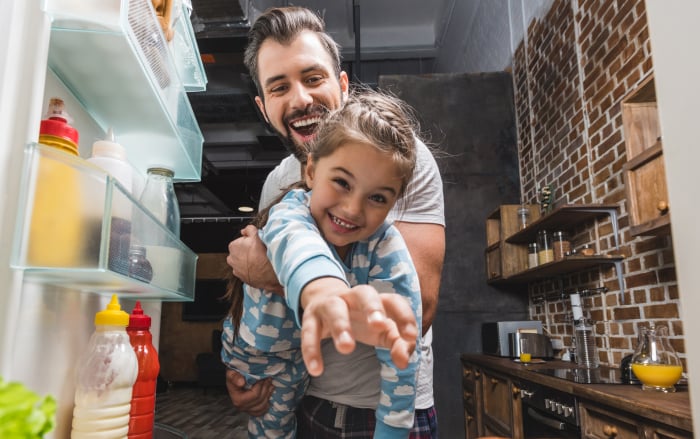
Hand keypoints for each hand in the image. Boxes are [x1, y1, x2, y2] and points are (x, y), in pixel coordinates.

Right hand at [225, 369, 273, 416]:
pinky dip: (267, 402)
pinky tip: (268, 393)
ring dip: (268, 394)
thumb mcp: (231, 374)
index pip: (255, 395)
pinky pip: (263, 410)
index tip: (263, 376)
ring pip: (263, 405)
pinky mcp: (252, 411)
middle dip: (266, 388)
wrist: (233, 381)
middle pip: (260, 400)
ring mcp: (247, 410)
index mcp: (238, 399)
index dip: (261, 385)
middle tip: (268, 378)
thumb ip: (235, 377)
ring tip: (270, 384)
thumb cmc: (233, 377)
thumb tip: (241, 382)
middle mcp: (242, 407)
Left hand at [227, 225, 282, 293]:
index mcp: (233, 246)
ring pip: (242, 262)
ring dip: (248, 261)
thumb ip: (249, 229)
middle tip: (258, 252)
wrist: (268, 273)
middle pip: (240, 252)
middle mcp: (231, 258)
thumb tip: (245, 230)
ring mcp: (236, 269)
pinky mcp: (241, 278)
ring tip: (258, 261)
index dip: (250, 242)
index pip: (241, 241)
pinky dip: (250, 269)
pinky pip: (245, 271)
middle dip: (247, 252)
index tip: (256, 245)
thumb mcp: (256, 236)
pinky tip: (257, 268)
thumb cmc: (262, 255)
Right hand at [299, 282, 417, 375]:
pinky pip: (309, 331)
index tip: (411, 336)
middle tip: (378, 325)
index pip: (393, 300)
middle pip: (364, 293)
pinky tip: (317, 370)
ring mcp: (330, 304)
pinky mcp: (310, 317)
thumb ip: (397, 344)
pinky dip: (311, 350)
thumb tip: (404, 361)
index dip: (404, 316)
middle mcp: (353, 297)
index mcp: (376, 300)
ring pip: (335, 309)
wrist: (323, 303)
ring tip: (347, 348)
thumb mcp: (381, 332)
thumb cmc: (361, 321)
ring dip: (341, 326)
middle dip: (372, 307)